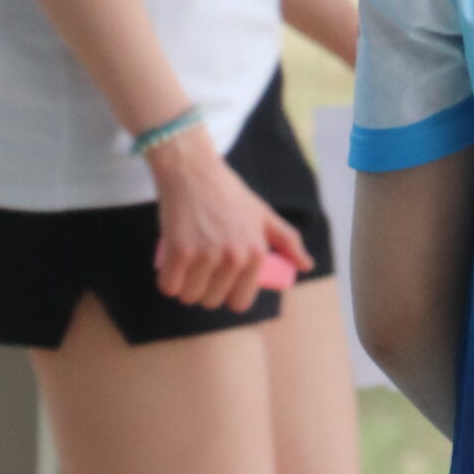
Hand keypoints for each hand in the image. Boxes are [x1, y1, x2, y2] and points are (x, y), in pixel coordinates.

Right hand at [150, 126, 312, 309]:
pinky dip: (167, 283)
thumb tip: (307, 266)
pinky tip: (169, 273)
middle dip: (203, 293)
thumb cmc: (228, 193)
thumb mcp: (264, 215)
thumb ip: (288, 241)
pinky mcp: (180, 251)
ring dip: (184, 290)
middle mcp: (234, 258)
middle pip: (212, 301)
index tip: (219, 284)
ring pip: (190, 296)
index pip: (240, 301)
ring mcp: (207, 255)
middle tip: (199, 273)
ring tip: (184, 270)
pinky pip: (169, 286)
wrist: (194, 171)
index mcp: (256, 254)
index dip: (227, 296)